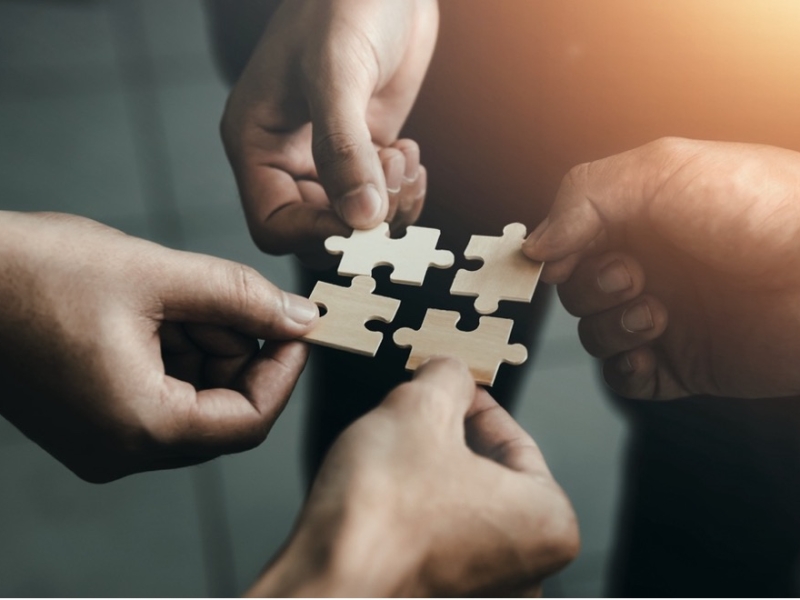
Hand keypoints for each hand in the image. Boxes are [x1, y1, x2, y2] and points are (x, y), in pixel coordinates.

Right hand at [0, 211, 317, 481]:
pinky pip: (159, 393)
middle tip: (226, 298)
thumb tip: (301, 317)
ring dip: (205, 345)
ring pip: (194, 399)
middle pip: (223, 411)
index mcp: (141, 428)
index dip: (284, 370)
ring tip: (175, 296)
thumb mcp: (157, 275)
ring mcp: (103, 438)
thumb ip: (241, 298)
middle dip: (238, 350)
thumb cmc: (33, 274)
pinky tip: (154, 310)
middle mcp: (122, 449)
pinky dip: (174, 351)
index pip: (250, 421)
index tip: (296, 325)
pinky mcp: (91, 418)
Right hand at [221, 0, 436, 263]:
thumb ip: (343, 149)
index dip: (317, 234)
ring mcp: (328, 157)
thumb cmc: (341, 3)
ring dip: (389, 206)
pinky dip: (403, 191)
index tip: (361, 220)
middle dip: (361, 219)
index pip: (274, 224)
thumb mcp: (335, 73)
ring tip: (402, 158)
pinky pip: (382, 198)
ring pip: (355, 220)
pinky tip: (409, 155)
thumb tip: (362, 219)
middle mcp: (288, 158)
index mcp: (257, 144)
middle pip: (319, 229)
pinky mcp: (365, 150)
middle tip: (390, 179)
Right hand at [249, 358, 578, 596]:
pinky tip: (385, 498)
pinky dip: (417, 514)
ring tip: (394, 454)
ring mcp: (486, 592)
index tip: (450, 388)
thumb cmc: (379, 515)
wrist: (324, 583)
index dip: (473, 402)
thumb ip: (447, 376)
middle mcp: (528, 570)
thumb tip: (451, 371)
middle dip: (450, 438)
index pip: (515, 440)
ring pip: (461, 508)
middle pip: (490, 476)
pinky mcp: (445, 598)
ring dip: (430, 474)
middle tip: (416, 413)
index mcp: (548, 523)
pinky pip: (440, 541)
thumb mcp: (418, 409)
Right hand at [523, 137, 799, 399]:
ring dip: (611, 327)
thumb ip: (584, 196)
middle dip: (592, 287)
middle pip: (577, 290)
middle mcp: (653, 266)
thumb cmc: (763, 209)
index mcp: (643, 217)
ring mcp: (668, 317)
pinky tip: (649, 355)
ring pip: (594, 334)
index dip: (554, 253)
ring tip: (658, 313)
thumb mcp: (663, 170)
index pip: (571, 238)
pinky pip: (624, 379)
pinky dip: (624, 371)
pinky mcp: (684, 365)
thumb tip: (535, 245)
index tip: (552, 261)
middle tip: (633, 275)